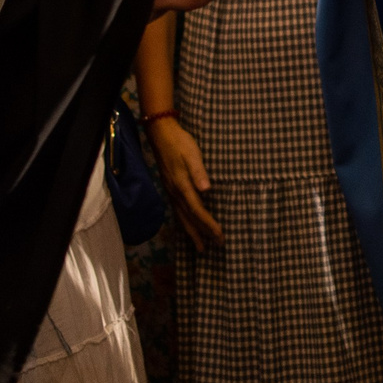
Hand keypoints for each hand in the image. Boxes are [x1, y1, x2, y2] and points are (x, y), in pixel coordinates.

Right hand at [146, 114, 218, 246]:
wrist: (161, 135)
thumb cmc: (180, 143)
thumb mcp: (193, 154)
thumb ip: (199, 172)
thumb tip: (206, 189)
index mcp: (182, 186)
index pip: (197, 211)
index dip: (208, 224)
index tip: (220, 235)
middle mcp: (175, 193)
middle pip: (189, 219)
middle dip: (202, 234)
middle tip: (215, 247)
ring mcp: (171, 192)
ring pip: (182, 218)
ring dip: (192, 233)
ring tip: (201, 247)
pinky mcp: (170, 189)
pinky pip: (178, 212)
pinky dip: (185, 223)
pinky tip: (189, 227)